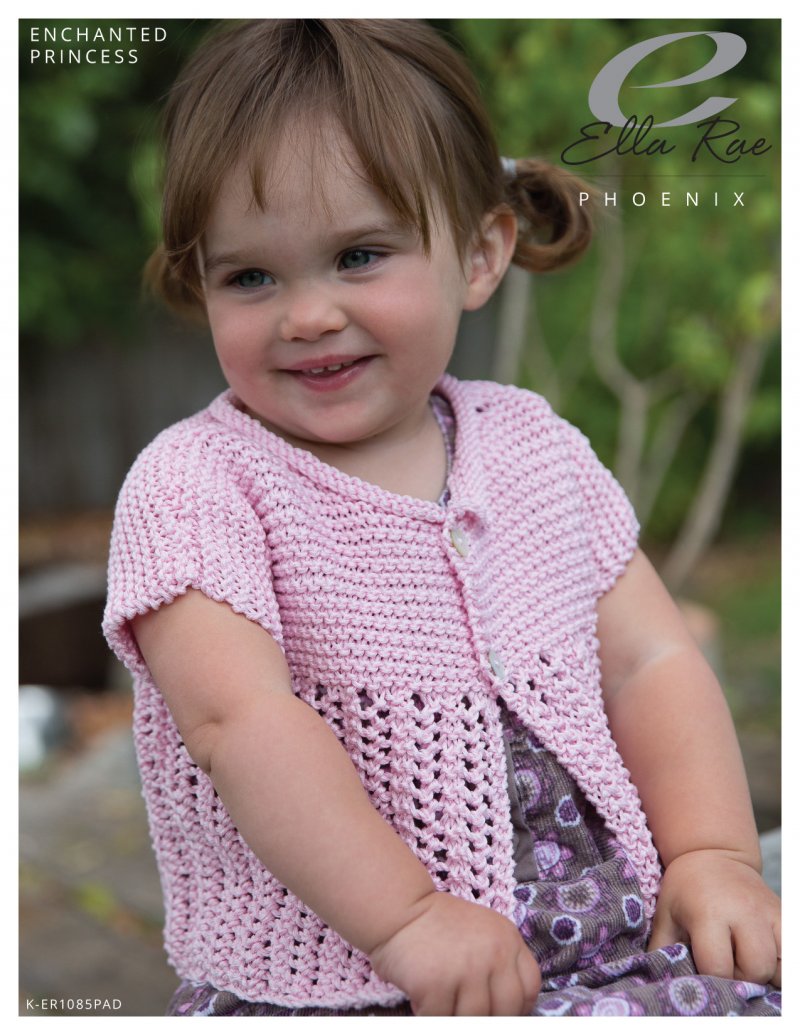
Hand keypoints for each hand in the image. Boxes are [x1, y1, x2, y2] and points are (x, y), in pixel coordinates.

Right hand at [369, 890, 540, 1014]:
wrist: (399, 908)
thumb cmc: (438, 925)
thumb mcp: (483, 931)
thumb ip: (500, 962)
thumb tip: (511, 1011)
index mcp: (507, 938)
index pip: (530, 988)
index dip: (517, 1007)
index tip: (500, 1011)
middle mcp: (493, 953)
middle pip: (506, 1011)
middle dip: (487, 1017)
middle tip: (465, 1009)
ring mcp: (466, 968)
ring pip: (474, 1020)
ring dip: (456, 1016)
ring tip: (444, 1001)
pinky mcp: (436, 983)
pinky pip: (441, 1020)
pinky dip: (431, 1015)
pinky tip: (424, 998)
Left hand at [648, 849, 780, 986]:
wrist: (713, 855)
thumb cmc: (685, 889)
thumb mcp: (665, 914)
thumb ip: (663, 949)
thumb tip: (661, 980)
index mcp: (709, 912)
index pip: (718, 966)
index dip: (711, 978)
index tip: (703, 971)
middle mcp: (744, 911)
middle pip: (756, 969)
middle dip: (741, 977)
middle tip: (727, 965)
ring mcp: (768, 912)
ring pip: (780, 965)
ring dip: (764, 973)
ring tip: (745, 960)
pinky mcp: (785, 914)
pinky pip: (792, 953)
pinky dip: (781, 963)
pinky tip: (763, 956)